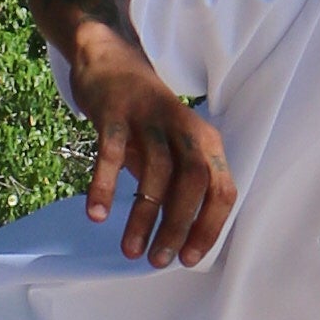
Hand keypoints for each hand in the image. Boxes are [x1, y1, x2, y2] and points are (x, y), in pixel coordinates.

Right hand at [65, 37, 236, 267]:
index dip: (209, 227)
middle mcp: (185, 127)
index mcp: (206, 140)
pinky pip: (111, 152)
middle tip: (159, 261)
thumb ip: (179, 185)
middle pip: (193, 181)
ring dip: (144, 215)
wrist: (108, 59)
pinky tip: (97, 214)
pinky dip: (105, 184)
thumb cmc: (143, 117)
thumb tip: (182, 238)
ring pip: (155, 171)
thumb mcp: (172, 148)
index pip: (222, 188)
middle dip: (179, 225)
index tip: (189, 259)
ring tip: (130, 250)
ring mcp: (149, 117)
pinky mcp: (116, 111)